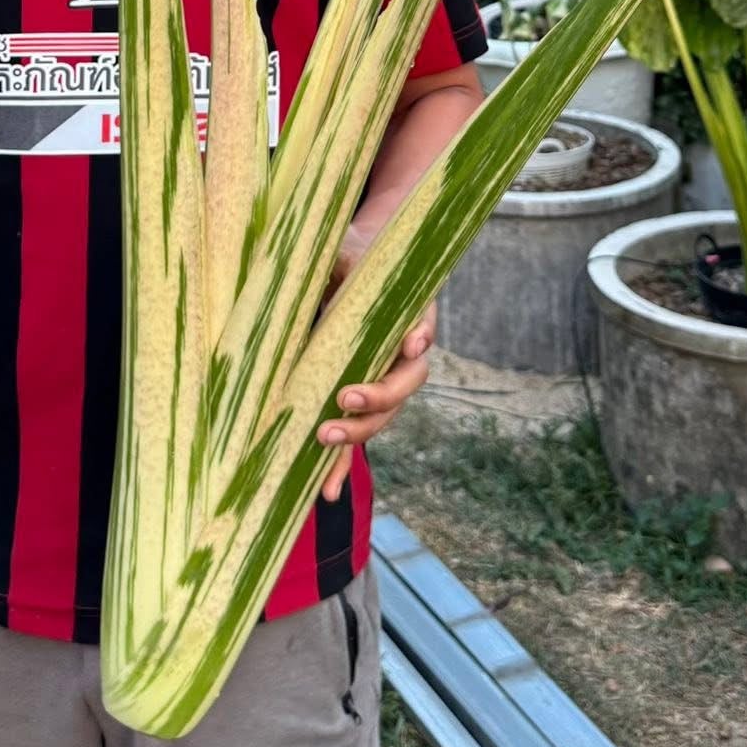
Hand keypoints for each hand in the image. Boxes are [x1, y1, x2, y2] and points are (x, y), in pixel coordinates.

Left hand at [317, 218, 435, 502]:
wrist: (346, 274)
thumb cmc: (349, 261)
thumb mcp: (346, 254)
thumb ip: (344, 262)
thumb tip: (335, 266)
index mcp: (409, 316)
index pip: (422, 328)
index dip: (418, 337)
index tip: (412, 342)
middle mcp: (402, 356)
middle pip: (404, 385)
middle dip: (378, 397)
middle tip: (345, 398)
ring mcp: (381, 384)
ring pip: (381, 417)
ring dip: (357, 433)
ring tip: (325, 438)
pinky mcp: (356, 404)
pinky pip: (354, 438)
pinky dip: (340, 467)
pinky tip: (326, 492)